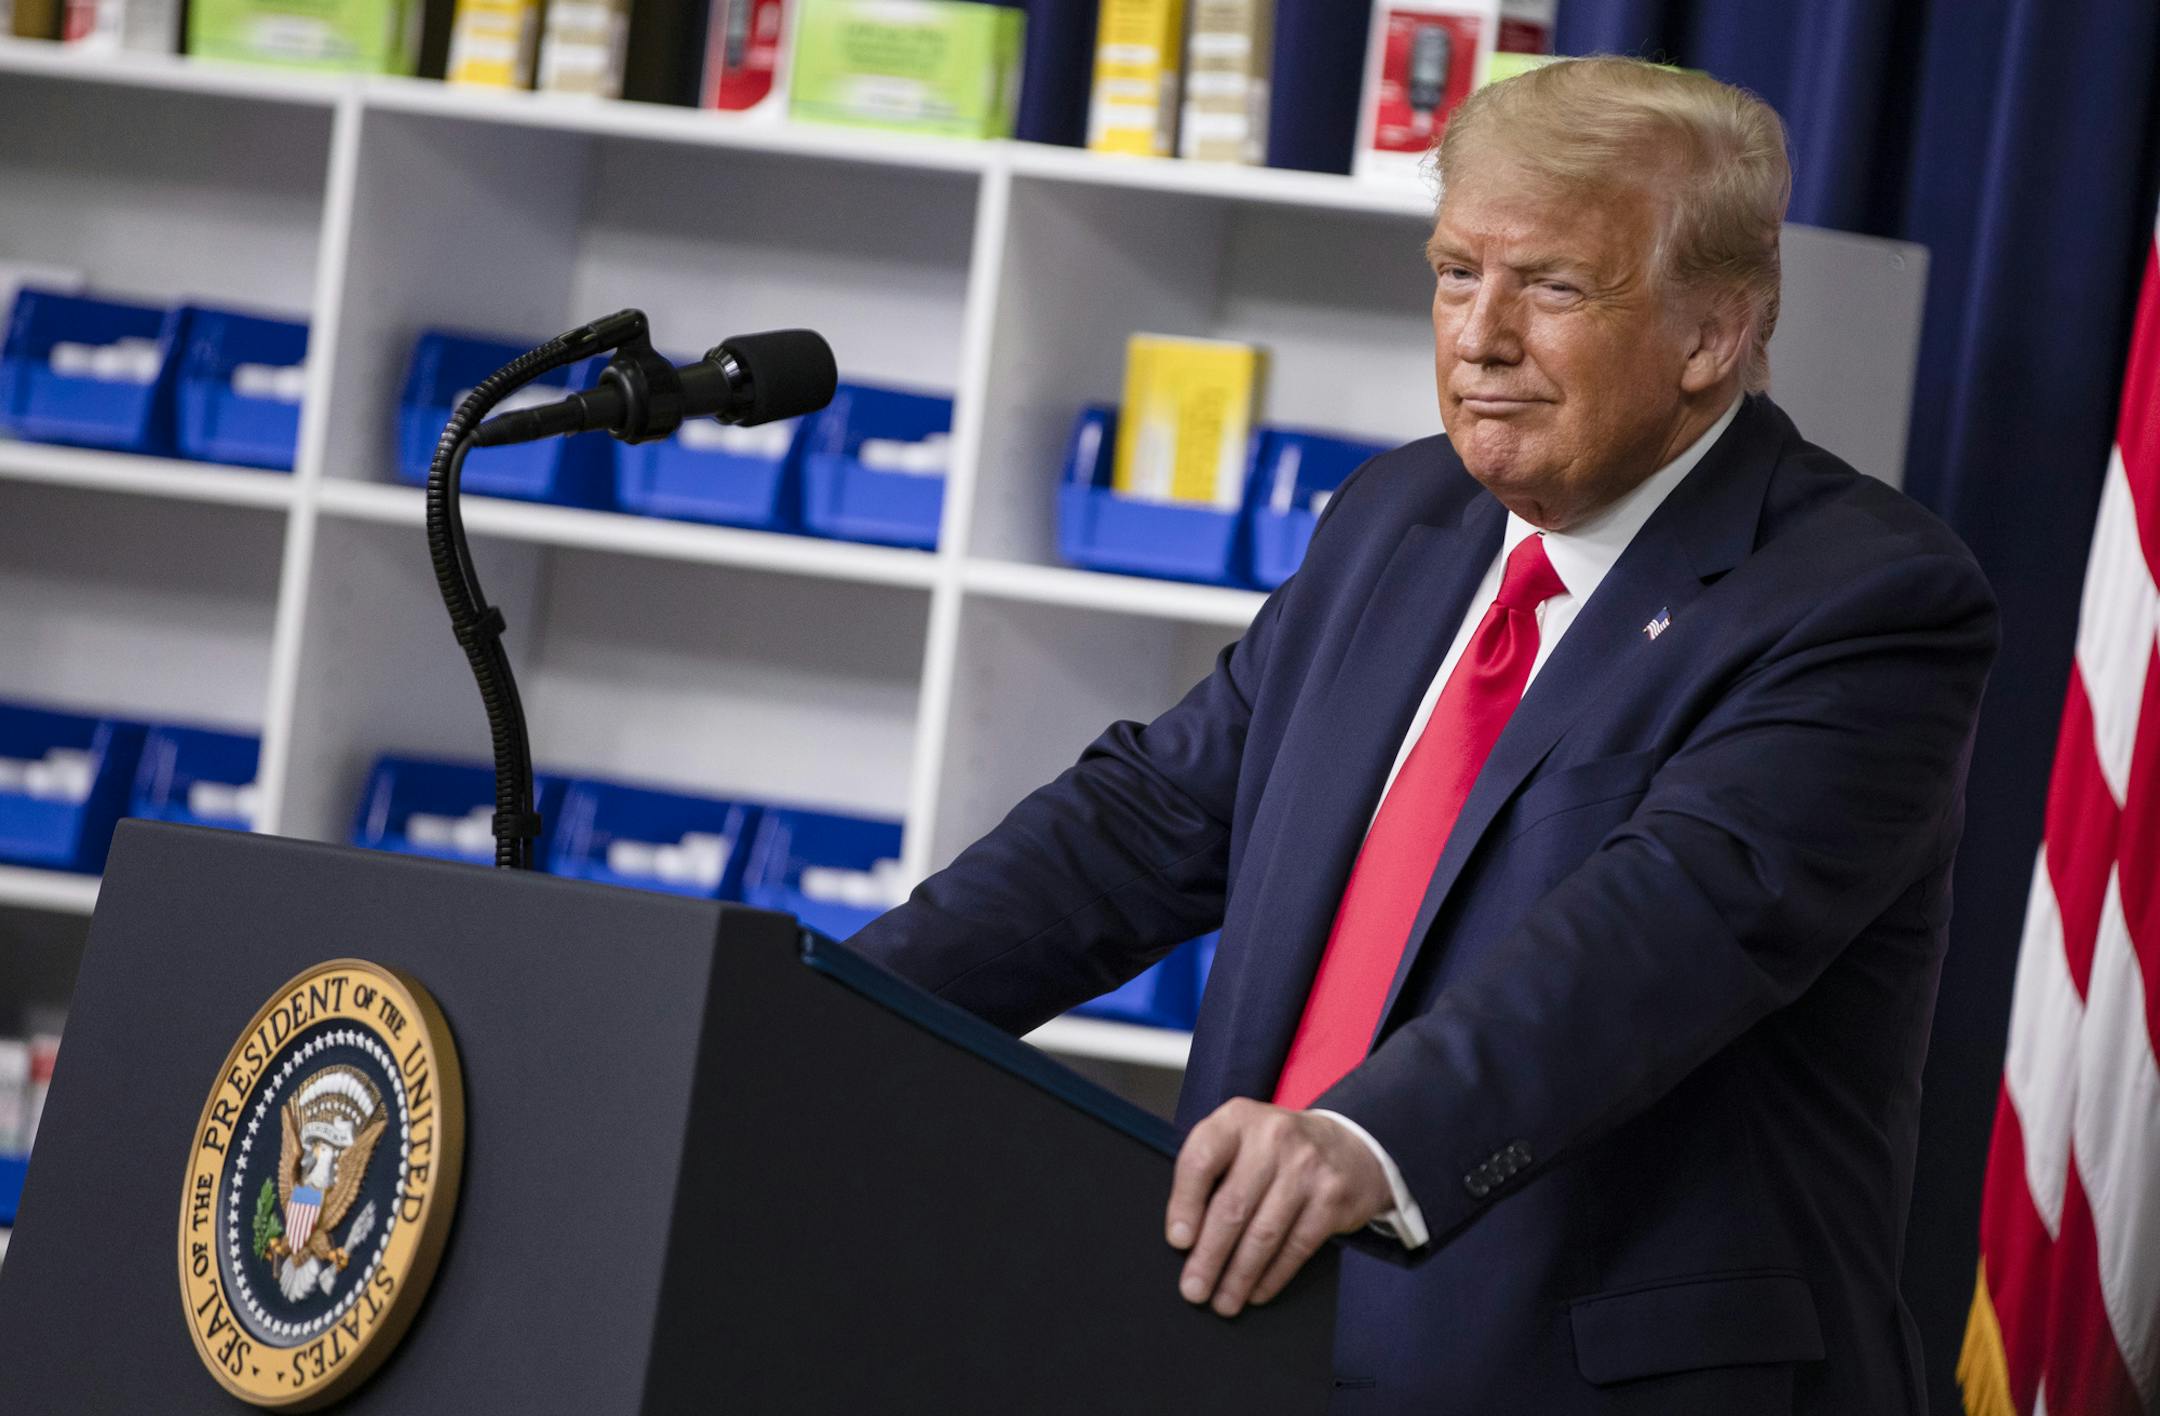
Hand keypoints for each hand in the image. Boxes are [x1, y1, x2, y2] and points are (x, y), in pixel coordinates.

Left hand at [1164, 1098, 1392, 1316]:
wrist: (1348, 1145)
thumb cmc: (1276, 1151)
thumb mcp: (1241, 1140)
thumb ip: (1211, 1172)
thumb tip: (1184, 1237)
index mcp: (1237, 1120)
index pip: (1200, 1160)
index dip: (1184, 1204)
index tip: (1178, 1241)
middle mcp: (1272, 1138)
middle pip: (1232, 1206)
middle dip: (1209, 1256)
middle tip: (1194, 1289)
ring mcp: (1306, 1167)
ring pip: (1264, 1233)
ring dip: (1239, 1275)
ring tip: (1223, 1302)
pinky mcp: (1331, 1197)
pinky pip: (1296, 1246)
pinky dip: (1273, 1275)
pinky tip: (1257, 1292)